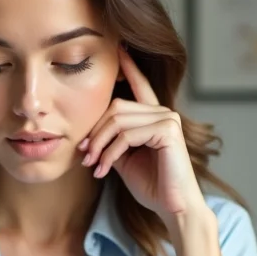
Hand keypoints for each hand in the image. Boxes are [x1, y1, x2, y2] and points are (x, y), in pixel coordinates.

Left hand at [79, 47, 207, 223]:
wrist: (172, 208)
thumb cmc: (152, 186)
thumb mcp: (125, 160)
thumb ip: (112, 141)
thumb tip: (88, 137)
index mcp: (154, 117)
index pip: (139, 85)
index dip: (128, 66)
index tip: (117, 47)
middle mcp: (163, 113)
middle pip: (115, 107)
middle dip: (94, 133)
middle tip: (84, 156)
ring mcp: (167, 119)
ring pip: (118, 120)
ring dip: (99, 145)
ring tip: (93, 166)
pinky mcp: (168, 130)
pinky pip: (126, 134)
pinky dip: (110, 153)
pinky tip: (105, 169)